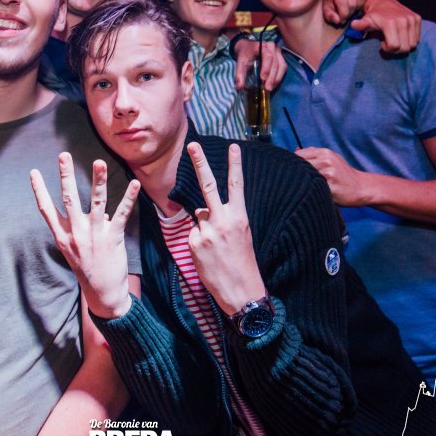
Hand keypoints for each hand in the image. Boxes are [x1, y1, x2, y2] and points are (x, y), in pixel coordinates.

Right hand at [30, 154, 139, 318]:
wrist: (102, 294)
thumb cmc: (88, 269)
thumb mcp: (76, 250)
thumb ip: (83, 228)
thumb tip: (100, 213)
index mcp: (63, 236)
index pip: (46, 209)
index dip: (39, 190)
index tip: (34, 172)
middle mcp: (76, 233)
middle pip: (69, 199)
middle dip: (65, 175)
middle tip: (63, 155)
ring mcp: (94, 235)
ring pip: (96, 203)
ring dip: (98, 181)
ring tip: (99, 162)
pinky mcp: (112, 238)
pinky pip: (121, 214)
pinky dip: (129, 198)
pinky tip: (134, 183)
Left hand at [185, 143, 265, 316]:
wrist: (241, 291)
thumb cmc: (243, 263)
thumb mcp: (241, 236)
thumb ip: (224, 219)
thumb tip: (204, 210)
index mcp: (240, 217)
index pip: (236, 185)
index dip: (235, 165)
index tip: (234, 146)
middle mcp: (223, 220)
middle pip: (208, 185)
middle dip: (199, 163)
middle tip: (192, 144)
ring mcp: (207, 231)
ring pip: (199, 216)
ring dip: (205, 228)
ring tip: (218, 249)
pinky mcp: (195, 244)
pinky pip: (193, 235)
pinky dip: (198, 243)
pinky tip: (209, 257)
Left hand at [233, 37, 285, 90]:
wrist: (247, 47)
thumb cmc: (245, 54)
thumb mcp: (240, 63)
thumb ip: (239, 74)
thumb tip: (240, 86)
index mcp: (261, 46)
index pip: (268, 56)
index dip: (267, 68)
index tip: (263, 79)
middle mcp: (272, 47)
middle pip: (276, 63)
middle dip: (272, 77)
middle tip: (268, 88)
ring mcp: (278, 51)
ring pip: (282, 66)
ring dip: (277, 78)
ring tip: (271, 88)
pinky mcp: (281, 57)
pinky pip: (283, 67)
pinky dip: (279, 77)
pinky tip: (274, 84)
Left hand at [295, 147, 369, 207]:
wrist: (361, 187)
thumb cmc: (343, 174)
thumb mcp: (331, 158)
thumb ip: (313, 155)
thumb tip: (294, 151)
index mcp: (325, 152)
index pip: (298, 155)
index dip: (290, 163)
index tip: (288, 170)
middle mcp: (326, 161)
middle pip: (299, 165)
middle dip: (293, 172)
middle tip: (291, 180)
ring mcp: (328, 174)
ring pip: (304, 176)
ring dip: (300, 182)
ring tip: (301, 186)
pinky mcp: (330, 187)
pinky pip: (313, 188)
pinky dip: (308, 190)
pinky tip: (309, 192)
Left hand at [322, 0, 375, 25]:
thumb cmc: (333, 1)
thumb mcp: (327, 9)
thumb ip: (330, 16)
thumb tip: (337, 20)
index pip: (343, 5)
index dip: (344, 15)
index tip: (342, 19)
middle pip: (353, 3)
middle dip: (351, 12)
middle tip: (349, 13)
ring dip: (360, 4)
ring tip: (356, 7)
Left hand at [352, 0, 420, 53]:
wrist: (383, 1)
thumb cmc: (373, 15)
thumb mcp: (366, 20)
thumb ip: (361, 24)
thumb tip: (353, 24)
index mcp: (390, 22)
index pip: (395, 46)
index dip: (388, 49)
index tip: (382, 44)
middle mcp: (403, 20)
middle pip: (405, 48)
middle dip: (396, 49)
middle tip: (389, 42)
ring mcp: (412, 19)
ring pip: (412, 44)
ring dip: (403, 45)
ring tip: (394, 38)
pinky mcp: (417, 18)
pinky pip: (417, 38)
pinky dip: (410, 39)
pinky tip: (400, 34)